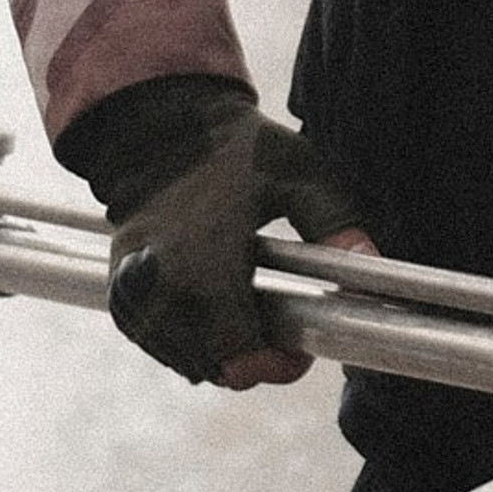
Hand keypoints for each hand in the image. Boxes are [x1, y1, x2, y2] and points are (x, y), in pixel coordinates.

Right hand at [61, 75, 363, 387]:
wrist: (158, 123)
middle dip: (251, 357)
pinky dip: (185, 335)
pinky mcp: (118, 290)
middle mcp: (162, 287)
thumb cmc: (234, 148)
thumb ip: (336, 225)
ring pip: (185, 359)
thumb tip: (373, 268)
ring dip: (218, 349)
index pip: (239, 359)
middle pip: (214, 368)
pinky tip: (208, 305)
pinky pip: (156, 340)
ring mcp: (134, 292)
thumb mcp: (300, 176)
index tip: (296, 344)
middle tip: (275, 321)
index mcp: (205, 265)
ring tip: (242, 308)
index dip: (277, 364)